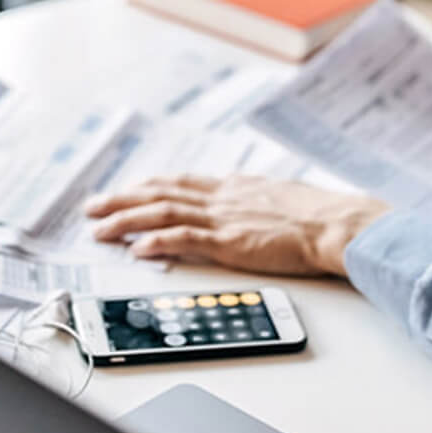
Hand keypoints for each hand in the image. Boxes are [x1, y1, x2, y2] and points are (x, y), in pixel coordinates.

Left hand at [85, 174, 389, 277]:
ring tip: (100, 228)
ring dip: (126, 219)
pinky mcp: (230, 242)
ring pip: (163, 212)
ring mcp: (225, 218)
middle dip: (123, 199)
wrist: (338, 224)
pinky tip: (135, 249)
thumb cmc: (323, 216)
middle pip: (161, 192)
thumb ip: (261, 202)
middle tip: (93, 206)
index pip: (183, 183)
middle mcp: (224, 197)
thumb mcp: (285, 199)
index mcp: (237, 187)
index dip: (149, 187)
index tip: (128, 190)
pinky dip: (156, 241)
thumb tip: (255, 207)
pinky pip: (184, 239)